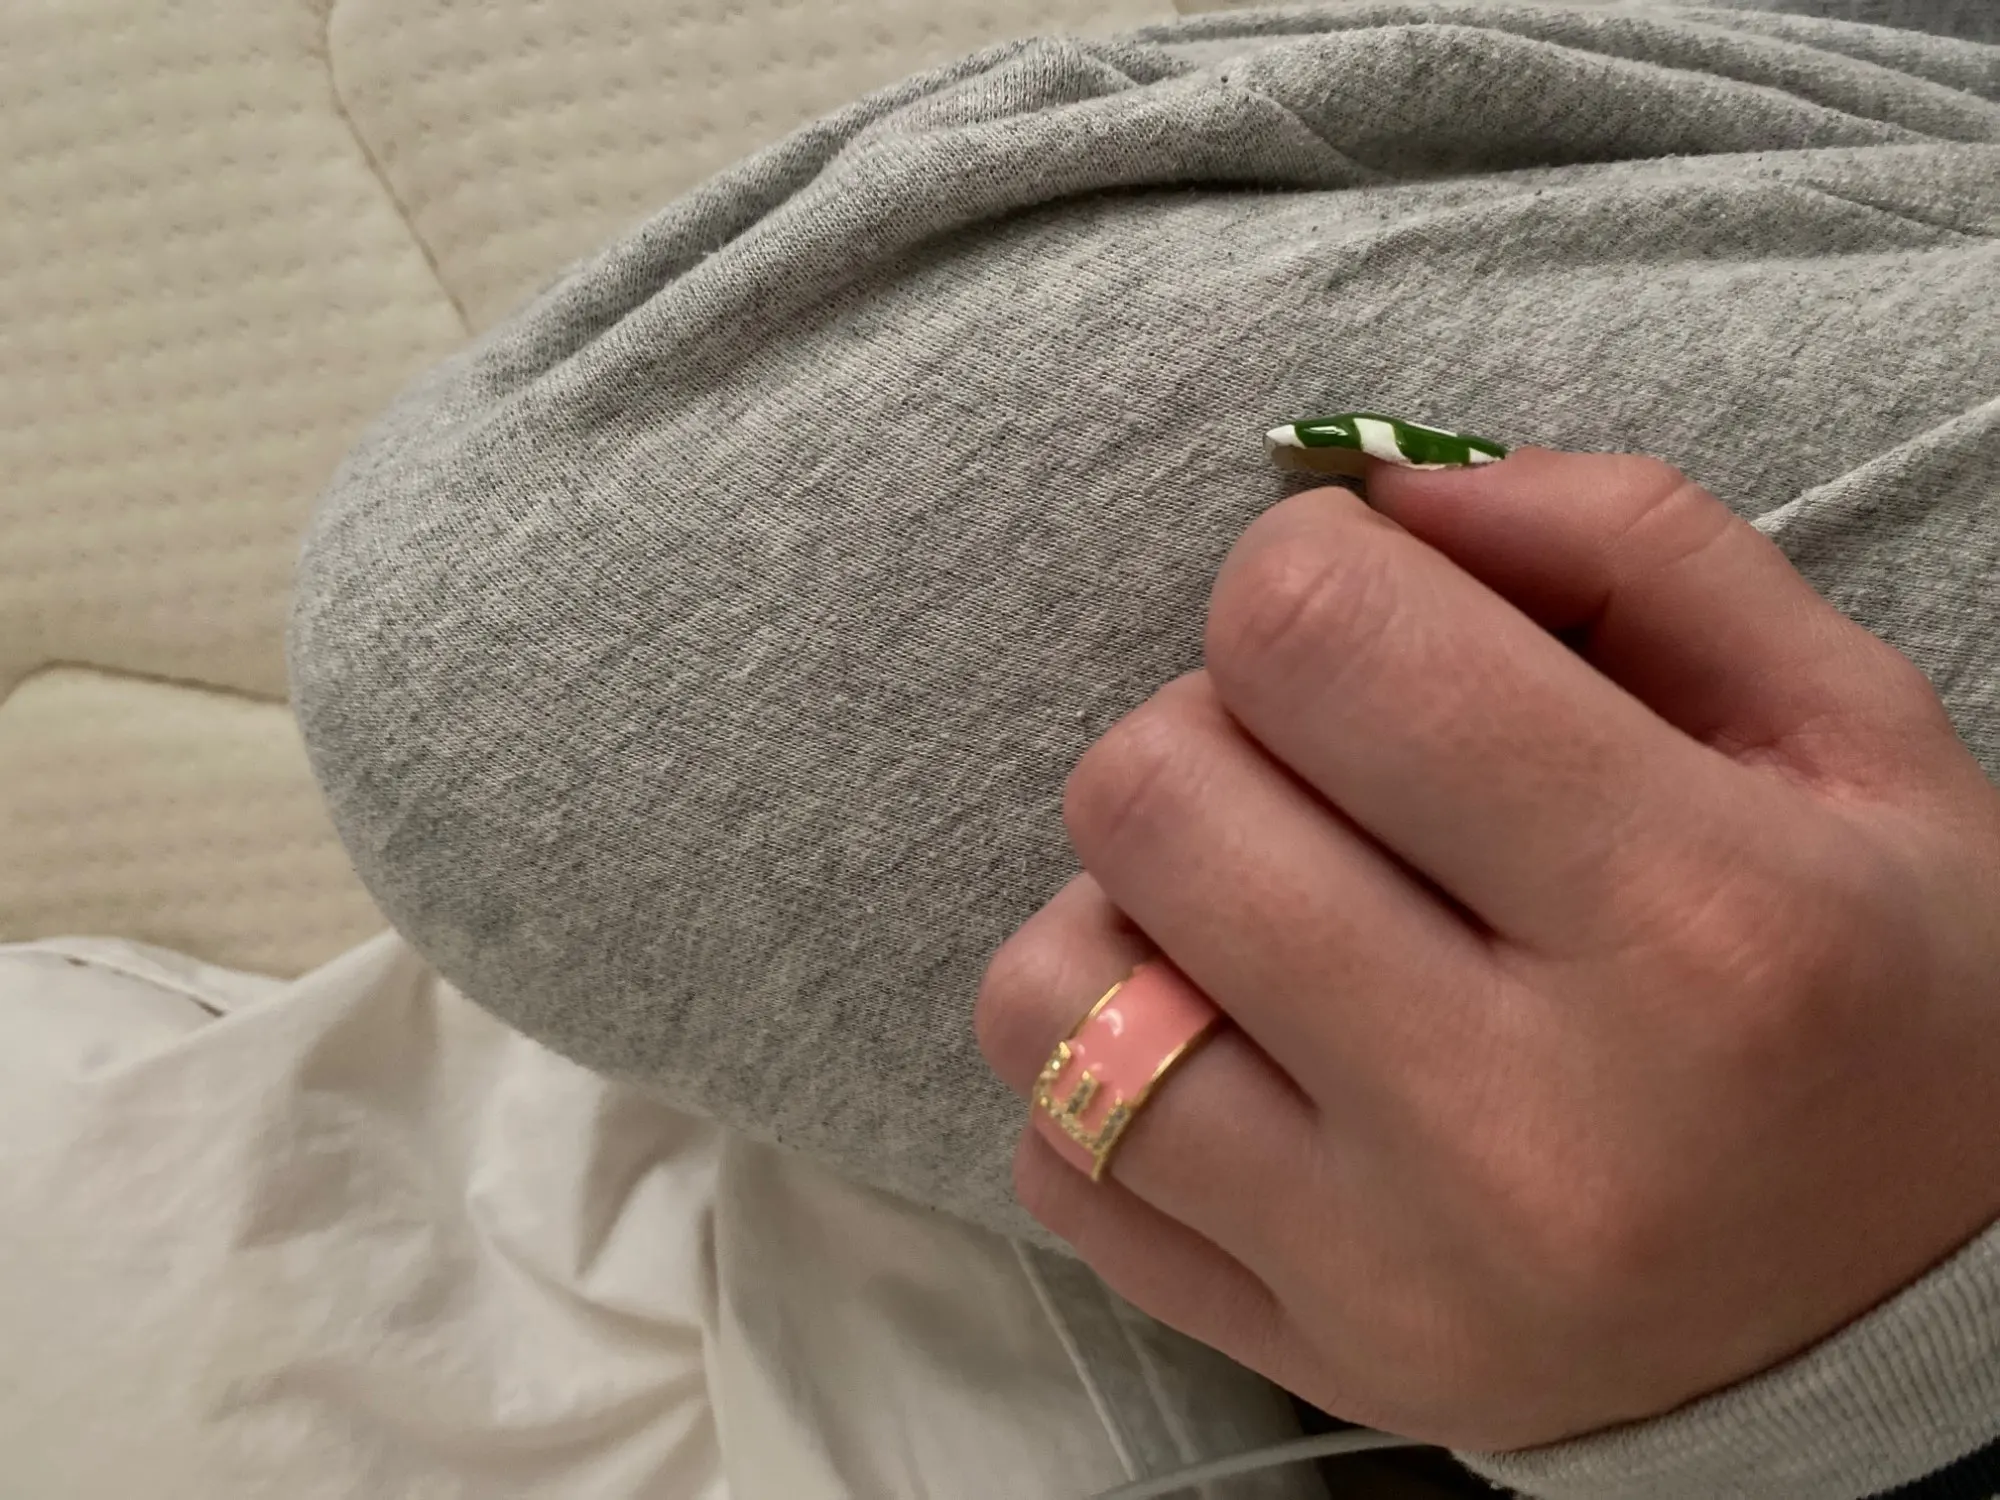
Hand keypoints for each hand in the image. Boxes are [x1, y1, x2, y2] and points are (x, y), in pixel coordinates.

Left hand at [974, 449, 1999, 1450]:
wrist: (1913, 1315)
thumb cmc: (1879, 987)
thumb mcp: (1846, 727)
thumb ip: (1626, 547)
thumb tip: (1367, 486)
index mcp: (1696, 918)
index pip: (1311, 634)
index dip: (1305, 572)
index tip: (1371, 621)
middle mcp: (1522, 1123)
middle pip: (1150, 794)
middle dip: (1214, 730)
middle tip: (1328, 780)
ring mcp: (1390, 1273)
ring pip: (1049, 990)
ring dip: (1133, 905)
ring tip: (1268, 920)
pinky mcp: (1306, 1359)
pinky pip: (1054, 1160)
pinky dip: (1111, 1072)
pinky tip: (1244, 1056)